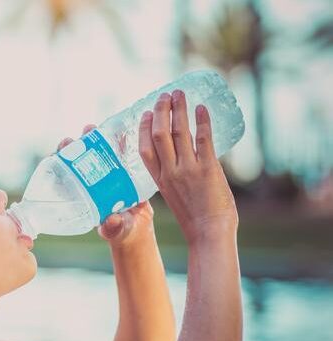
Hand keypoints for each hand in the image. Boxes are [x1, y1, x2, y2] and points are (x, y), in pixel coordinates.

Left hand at [55, 125, 155, 247]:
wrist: (140, 225)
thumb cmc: (123, 230)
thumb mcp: (117, 229)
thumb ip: (113, 227)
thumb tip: (111, 221)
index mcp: (83, 194)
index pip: (66, 175)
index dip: (60, 162)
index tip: (59, 152)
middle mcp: (91, 181)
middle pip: (79, 159)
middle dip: (74, 146)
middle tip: (74, 139)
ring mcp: (106, 173)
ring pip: (96, 151)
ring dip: (92, 138)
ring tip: (90, 128)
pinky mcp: (122, 168)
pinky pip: (118, 151)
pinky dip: (117, 140)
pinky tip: (118, 129)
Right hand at [138, 90, 237, 243]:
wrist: (209, 233)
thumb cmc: (194, 218)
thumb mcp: (174, 196)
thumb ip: (173, 177)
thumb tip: (182, 158)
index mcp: (159, 180)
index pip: (145, 148)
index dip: (143, 128)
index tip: (146, 113)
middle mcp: (170, 172)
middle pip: (159, 134)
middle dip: (161, 111)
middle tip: (164, 95)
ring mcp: (188, 170)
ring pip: (179, 132)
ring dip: (179, 109)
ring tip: (180, 94)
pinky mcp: (208, 169)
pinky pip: (203, 139)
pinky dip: (202, 121)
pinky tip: (202, 108)